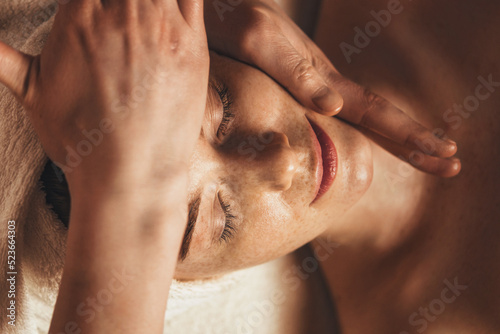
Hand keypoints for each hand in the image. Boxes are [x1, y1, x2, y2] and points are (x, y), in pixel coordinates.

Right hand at [0, 0, 208, 191]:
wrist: (132, 176)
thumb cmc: (80, 139)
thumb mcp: (31, 91)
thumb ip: (1, 56)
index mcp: (80, 17)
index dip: (90, 1)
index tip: (94, 13)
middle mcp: (124, 14)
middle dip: (119, 3)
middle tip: (118, 20)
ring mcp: (164, 27)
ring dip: (147, 2)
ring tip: (139, 19)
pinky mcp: (194, 46)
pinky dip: (180, 0)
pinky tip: (169, 12)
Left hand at [204, 0, 458, 176]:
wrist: (221, 15)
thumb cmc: (234, 26)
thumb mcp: (258, 43)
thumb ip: (294, 72)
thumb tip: (335, 108)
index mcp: (324, 81)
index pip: (377, 114)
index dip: (410, 136)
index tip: (445, 154)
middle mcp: (327, 87)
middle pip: (381, 118)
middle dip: (416, 143)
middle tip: (453, 163)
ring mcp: (317, 89)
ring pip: (366, 119)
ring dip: (400, 140)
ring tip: (431, 156)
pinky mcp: (302, 91)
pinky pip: (340, 118)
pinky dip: (366, 134)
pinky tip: (374, 142)